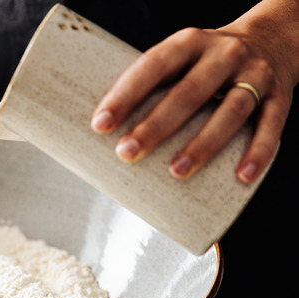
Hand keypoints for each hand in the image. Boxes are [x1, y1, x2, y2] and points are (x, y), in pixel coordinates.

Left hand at [91, 2, 298, 183]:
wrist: (273, 37)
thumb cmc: (207, 61)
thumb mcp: (181, 57)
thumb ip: (153, 84)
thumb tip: (104, 129)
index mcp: (189, 42)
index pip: (153, 66)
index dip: (125, 95)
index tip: (100, 124)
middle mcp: (223, 54)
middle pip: (188, 92)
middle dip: (156, 125)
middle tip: (127, 153)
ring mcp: (254, 74)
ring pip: (230, 112)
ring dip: (203, 145)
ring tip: (176, 172)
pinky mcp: (280, 95)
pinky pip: (271, 125)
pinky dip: (257, 152)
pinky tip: (241, 176)